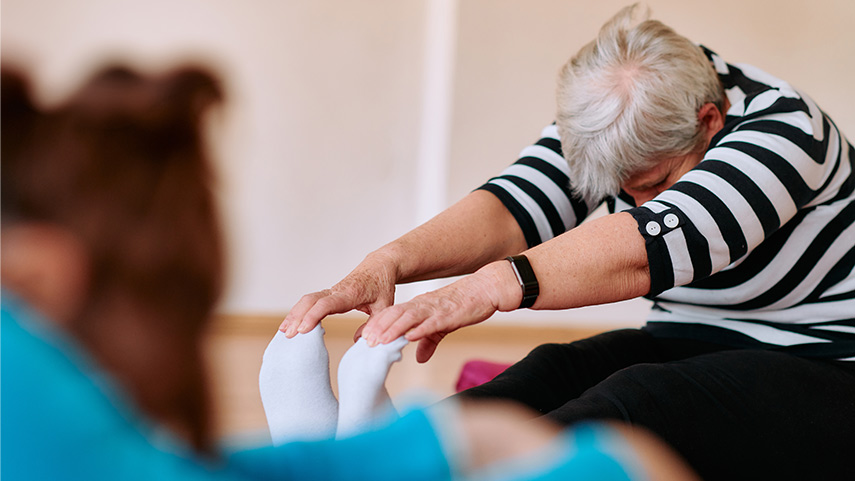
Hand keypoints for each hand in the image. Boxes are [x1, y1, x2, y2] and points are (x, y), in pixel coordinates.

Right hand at [280, 253, 397, 336]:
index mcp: (350, 293)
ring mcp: (330, 291)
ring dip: (294, 315)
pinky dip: (299, 312)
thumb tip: (361, 341)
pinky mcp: (328, 294)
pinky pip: (310, 301)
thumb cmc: (382, 287)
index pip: (327, 304)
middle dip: (298, 317)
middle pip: (311, 301)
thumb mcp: (385, 306)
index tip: (303, 330)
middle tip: (288, 336)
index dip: (313, 316)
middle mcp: (336, 290)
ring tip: (284, 332)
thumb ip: (375, 324)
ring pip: (307, 300)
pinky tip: (291, 324)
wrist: (379, 267)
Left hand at [360, 260, 520, 361]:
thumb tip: (419, 358)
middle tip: (364, 342)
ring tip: (379, 341)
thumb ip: (429, 340)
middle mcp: (423, 305)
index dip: (377, 325)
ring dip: (393, 329)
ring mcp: (435, 309)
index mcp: (420, 306)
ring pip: (409, 317)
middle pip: (395, 315)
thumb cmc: (465, 305)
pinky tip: (409, 336)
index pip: (392, 314)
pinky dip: (419, 329)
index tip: (363, 338)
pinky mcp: (450, 314)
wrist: (486, 289)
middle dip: (378, 328)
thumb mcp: (443, 325)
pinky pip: (432, 322)